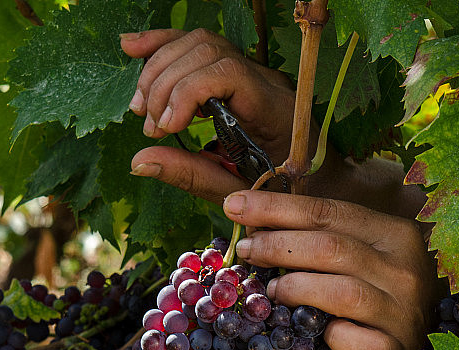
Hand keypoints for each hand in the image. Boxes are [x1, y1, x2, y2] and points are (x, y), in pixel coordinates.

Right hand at [121, 28, 426, 218]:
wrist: (325, 185)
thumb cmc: (291, 196)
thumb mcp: (243, 194)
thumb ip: (194, 176)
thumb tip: (140, 160)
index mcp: (275, 110)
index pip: (226, 73)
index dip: (186, 93)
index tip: (164, 129)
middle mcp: (267, 82)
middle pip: (206, 51)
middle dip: (166, 85)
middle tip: (150, 127)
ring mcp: (254, 74)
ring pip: (199, 44)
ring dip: (159, 70)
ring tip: (141, 111)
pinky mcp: (239, 75)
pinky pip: (201, 49)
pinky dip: (164, 47)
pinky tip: (133, 50)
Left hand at [223, 191, 442, 349]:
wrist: (420, 348)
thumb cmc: (381, 298)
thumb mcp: (364, 258)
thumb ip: (326, 239)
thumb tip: (260, 225)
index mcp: (395, 234)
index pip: (329, 212)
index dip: (278, 208)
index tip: (235, 205)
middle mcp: (405, 268)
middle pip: (332, 248)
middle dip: (279, 246)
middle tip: (247, 251)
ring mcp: (403, 312)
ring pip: (342, 292)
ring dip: (296, 288)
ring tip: (270, 291)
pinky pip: (355, 341)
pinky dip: (332, 337)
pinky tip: (319, 334)